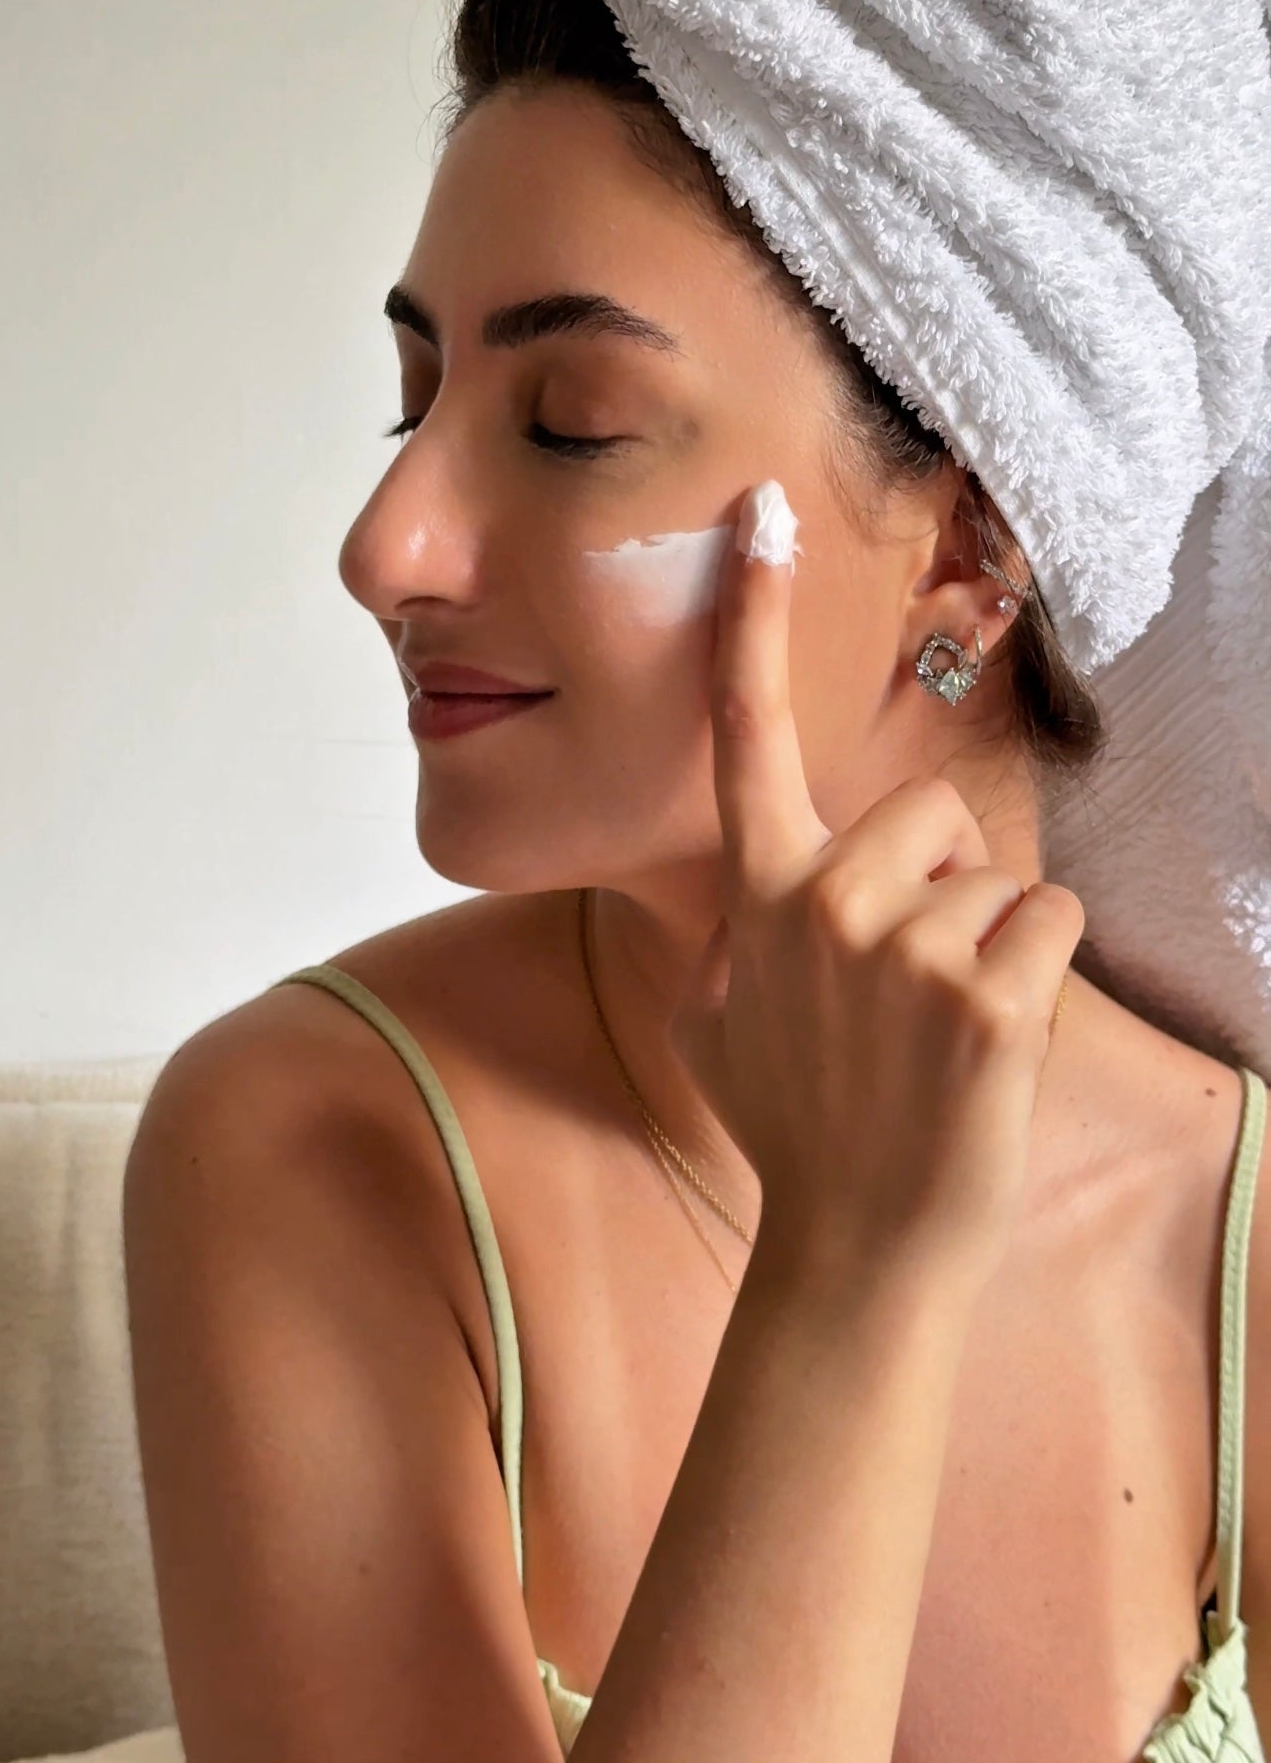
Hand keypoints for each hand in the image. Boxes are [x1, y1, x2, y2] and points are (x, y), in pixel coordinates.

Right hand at [665, 479, 1085, 1301]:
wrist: (856, 1246)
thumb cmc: (794, 1126)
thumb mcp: (712, 1018)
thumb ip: (730, 927)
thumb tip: (752, 889)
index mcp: (759, 897)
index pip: (747, 736)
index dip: (751, 619)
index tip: (759, 515)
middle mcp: (822, 903)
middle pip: (930, 811)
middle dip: (943, 878)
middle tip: (911, 985)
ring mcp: (905, 948)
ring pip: (997, 876)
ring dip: (990, 945)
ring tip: (941, 1037)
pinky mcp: (987, 996)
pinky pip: (1050, 925)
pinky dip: (1041, 979)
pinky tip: (992, 1048)